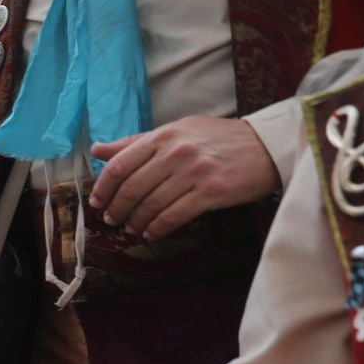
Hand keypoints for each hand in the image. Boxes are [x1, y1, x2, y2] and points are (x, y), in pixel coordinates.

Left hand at [89, 116, 277, 240]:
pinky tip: (151, 232)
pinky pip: (174, 215)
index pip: (120, 164)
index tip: (97, 201)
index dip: (103, 187)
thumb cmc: (218, 139)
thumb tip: (97, 150)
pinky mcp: (212, 192)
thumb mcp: (176, 131)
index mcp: (164, 135)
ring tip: (131, 228)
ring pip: (151, 204)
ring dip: (135, 221)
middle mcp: (176, 152)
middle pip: (132, 188)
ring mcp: (194, 172)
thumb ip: (136, 142)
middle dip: (116, 209)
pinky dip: (157, 227)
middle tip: (111, 220)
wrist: (266, 145)